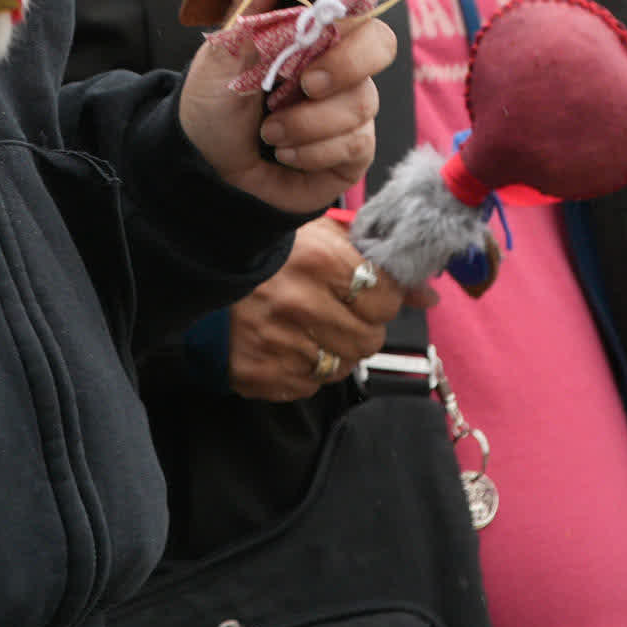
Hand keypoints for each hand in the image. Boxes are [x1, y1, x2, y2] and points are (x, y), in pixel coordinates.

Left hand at [180, 12, 393, 214]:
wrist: (205, 168)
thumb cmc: (213, 106)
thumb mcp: (221, 53)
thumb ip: (252, 5)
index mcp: (311, 35)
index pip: (358, 5)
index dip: (353, 9)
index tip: (322, 22)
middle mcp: (339, 68)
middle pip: (381, 45)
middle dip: (344, 65)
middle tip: (304, 84)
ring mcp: (349, 110)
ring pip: (361, 103)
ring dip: (307, 121)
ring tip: (269, 132)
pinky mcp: (352, 151)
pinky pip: (356, 144)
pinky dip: (313, 151)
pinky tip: (285, 154)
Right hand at [227, 216, 431, 401]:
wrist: (196, 276)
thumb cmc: (267, 255)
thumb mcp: (319, 240)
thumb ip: (376, 264)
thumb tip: (429, 296)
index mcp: (318, 260)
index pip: (388, 298)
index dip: (382, 297)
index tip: (366, 292)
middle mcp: (300, 304)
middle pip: (370, 339)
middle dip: (361, 327)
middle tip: (336, 312)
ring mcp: (279, 343)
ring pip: (343, 367)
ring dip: (335, 351)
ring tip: (311, 328)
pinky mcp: (260, 373)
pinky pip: (309, 386)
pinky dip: (305, 370)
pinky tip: (288, 345)